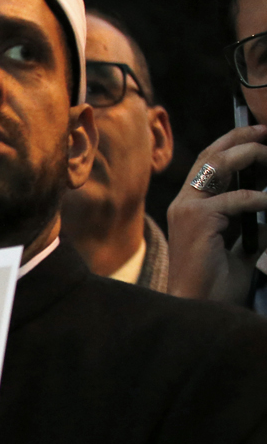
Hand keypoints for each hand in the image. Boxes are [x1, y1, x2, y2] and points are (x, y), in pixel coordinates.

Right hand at [166, 125, 266, 299]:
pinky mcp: (197, 220)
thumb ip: (256, 226)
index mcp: (190, 207)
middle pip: (210, 155)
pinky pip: (235, 198)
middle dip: (241, 137)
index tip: (261, 136)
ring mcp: (187, 210)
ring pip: (216, 165)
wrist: (199, 308)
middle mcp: (184, 204)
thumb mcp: (243, 248)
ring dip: (248, 154)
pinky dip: (259, 198)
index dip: (233, 144)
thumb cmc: (217, 284)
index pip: (208, 163)